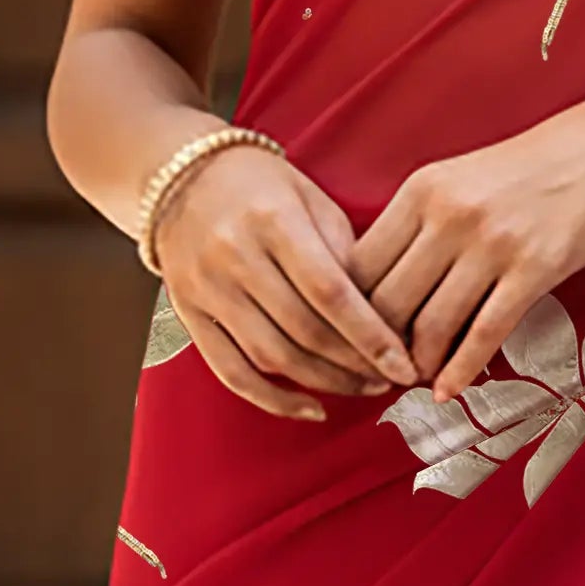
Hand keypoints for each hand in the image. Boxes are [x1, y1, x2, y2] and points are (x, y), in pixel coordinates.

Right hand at [155, 141, 417, 422]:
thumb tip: (384, 318)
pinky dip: (272, 399)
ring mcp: (207, 288)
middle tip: (391, 379)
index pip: (331, 292)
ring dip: (324, 382)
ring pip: (272, 356)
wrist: (180, 176)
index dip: (371, 336)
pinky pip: (231, 371)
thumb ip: (345, 253)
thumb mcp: (311, 199)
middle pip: (304, 330)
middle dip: (355, 364)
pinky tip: (309, 408)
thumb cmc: (260, 186)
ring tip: (362, 388)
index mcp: (273, 219)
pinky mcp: (189, 313)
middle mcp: (234, 255)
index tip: (404, 364)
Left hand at [352, 81, 584, 398]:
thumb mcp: (461, 179)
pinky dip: (460, 371)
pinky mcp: (535, 269)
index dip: (346, 314)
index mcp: (421, 190)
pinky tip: (449, 391)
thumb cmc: (533, 168)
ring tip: (412, 383)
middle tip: (375, 374)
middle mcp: (448, 214)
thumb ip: (419, 225)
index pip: (358, 265)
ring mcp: (492, 242)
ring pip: (431, 325)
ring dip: (416, 365)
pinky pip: (484, 333)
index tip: (350, 340)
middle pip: (386, 302)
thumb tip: (377, 287)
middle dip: (375, 349)